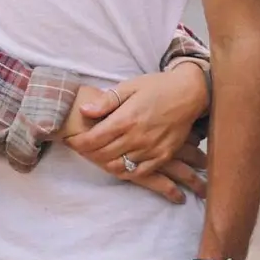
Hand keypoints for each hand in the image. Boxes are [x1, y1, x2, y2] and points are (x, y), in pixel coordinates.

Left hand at [65, 65, 206, 173]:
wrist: (188, 94)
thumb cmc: (156, 87)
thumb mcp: (129, 86)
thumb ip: (106, 101)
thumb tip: (84, 110)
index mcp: (127, 118)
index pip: (94, 139)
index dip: (78, 142)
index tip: (70, 140)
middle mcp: (138, 137)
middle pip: (103, 154)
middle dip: (87, 153)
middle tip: (80, 148)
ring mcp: (151, 149)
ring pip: (119, 166)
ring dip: (103, 163)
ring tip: (95, 155)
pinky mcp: (162, 156)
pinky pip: (138, 173)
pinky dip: (123, 171)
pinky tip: (116, 163)